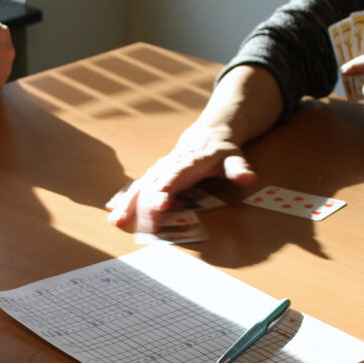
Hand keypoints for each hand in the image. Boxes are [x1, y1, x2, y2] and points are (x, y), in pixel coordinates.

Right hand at [105, 123, 255, 232]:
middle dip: (147, 206)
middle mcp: (170, 165)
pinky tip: (115, 215)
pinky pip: (138, 188)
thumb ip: (239, 169)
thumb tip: (248, 178)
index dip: (166, 190)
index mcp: (189, 162)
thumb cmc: (222, 150)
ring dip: (129, 204)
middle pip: (154, 185)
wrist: (208, 134)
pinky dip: (126, 201)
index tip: (160, 206)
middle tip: (145, 228)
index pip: (175, 176)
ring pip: (141, 186)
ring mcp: (160, 170)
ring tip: (117, 222)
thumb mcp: (235, 157)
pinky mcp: (154, 176)